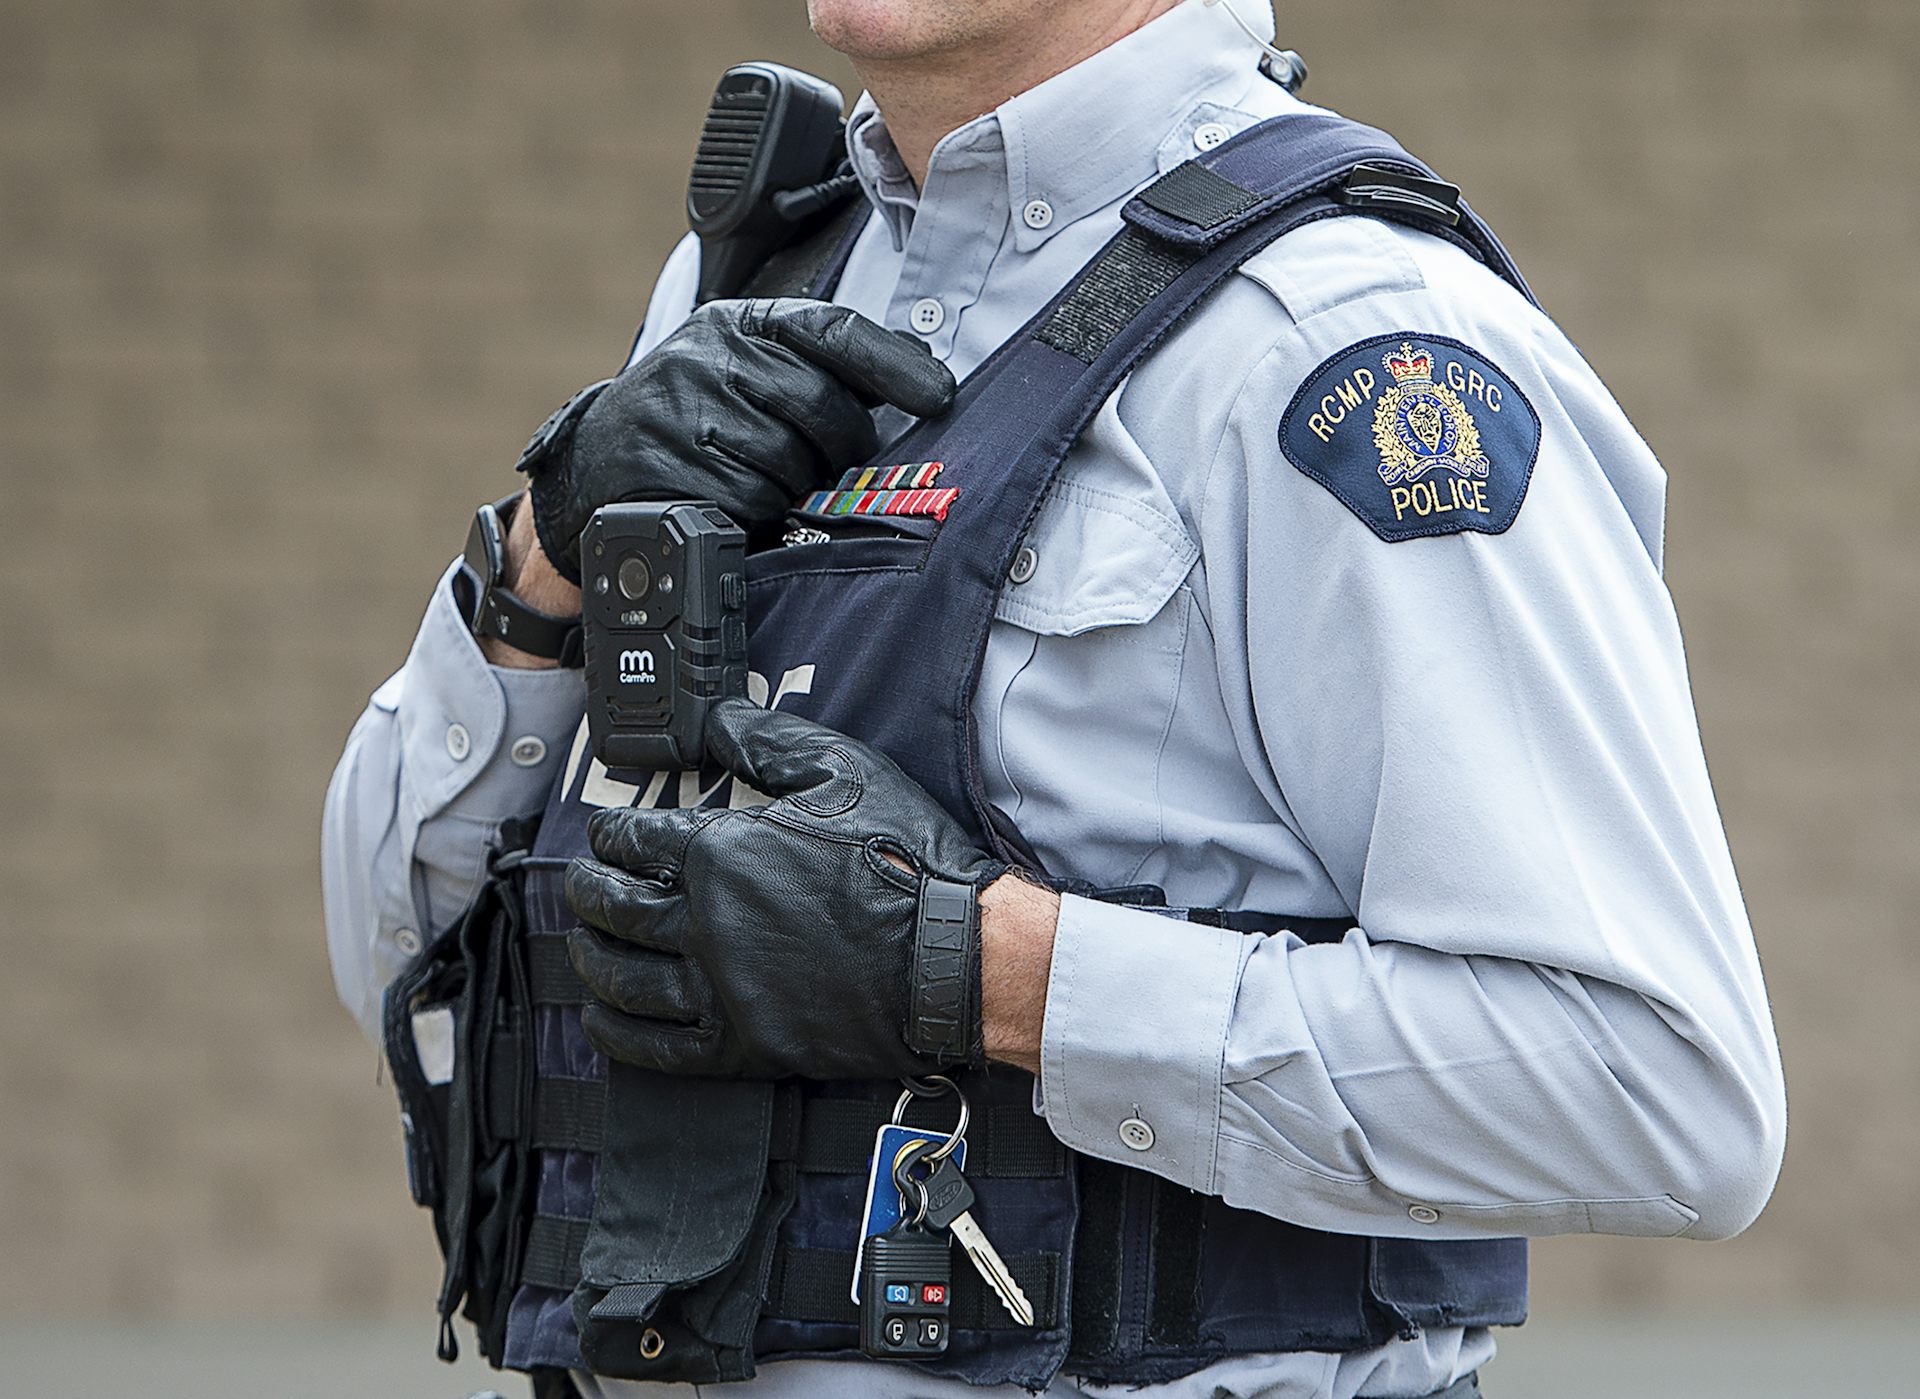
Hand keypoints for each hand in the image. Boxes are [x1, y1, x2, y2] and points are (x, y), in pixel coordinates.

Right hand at [522, 299, 956, 578]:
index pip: (832, 330)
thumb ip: (823, 363)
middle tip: (838, 467)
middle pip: (819, 405)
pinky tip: (742, 500)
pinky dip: (760, 512)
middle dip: (843, 447)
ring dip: (796, 485)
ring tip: (776, 482)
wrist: (600, 460)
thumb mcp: (750, 367)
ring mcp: (684, 410)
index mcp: (739, 323)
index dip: (892, 365)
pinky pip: (749, 499)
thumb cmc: (698, 414)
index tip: (941, 395)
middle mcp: (708, 356)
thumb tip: (921, 365)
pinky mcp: (668, 467)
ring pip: (787, 459)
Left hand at [564, 699, 1007, 1079]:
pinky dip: (616, 1032)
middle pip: (614, 907)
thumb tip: (711, 718)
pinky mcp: (744, 1044)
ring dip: (590, 956)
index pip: (634, 840)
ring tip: (582, 943)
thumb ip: (765, 740)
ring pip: (623, 976)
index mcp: (722, 853)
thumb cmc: (907, 860)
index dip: (608, 834)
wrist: (954, 955)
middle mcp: (707, 922)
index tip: (604, 834)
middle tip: (580, 883)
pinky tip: (600, 1017)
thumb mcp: (842, 771)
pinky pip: (656, 1045)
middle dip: (586, 891)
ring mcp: (722, 989)